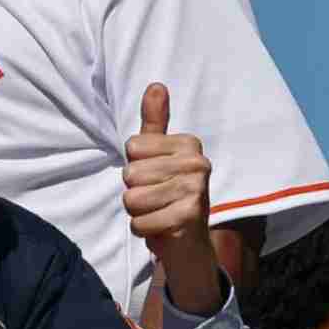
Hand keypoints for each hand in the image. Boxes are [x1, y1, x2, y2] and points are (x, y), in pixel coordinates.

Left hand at [123, 83, 222, 315]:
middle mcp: (197, 163)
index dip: (134, 168)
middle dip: (134, 193)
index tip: (154, 178)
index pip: (132, 148)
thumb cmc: (166, 195)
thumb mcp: (157, 156)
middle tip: (156, 200)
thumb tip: (155, 85)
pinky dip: (143, 230)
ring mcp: (196, 190)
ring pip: (132, 199)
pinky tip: (160, 228)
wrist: (188, 243)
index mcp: (189, 144)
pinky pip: (139, 223)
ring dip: (138, 213)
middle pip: (130, 174)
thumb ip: (154, 123)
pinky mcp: (189, 217)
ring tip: (158, 213)